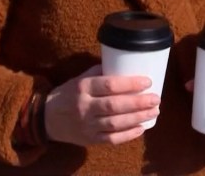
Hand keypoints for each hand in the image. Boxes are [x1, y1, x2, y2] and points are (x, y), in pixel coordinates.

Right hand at [43, 64, 159, 145]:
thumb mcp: (79, 79)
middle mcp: (84, 106)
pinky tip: (141, 128)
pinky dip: (128, 134)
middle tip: (156, 99)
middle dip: (138, 102)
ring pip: (115, 123)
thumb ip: (99, 73)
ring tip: (154, 112)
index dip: (130, 84)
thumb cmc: (68, 94)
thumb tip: (124, 64)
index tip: (147, 82)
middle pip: (115, 105)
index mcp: (82, 87)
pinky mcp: (89, 139)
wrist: (47, 118)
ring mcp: (86, 125)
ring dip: (137, 118)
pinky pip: (111, 138)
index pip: (109, 85)